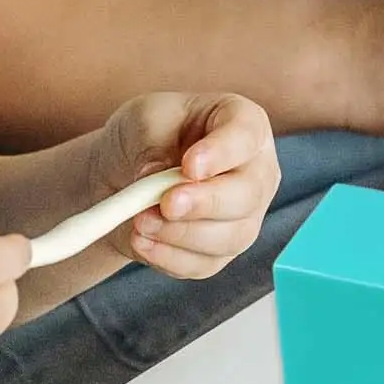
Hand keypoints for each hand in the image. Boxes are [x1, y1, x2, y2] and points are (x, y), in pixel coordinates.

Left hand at [86, 93, 279, 277]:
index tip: (189, 166)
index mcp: (245, 125)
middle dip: (205, 203)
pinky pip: (205, 264)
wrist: (126, 171)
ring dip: (181, 234)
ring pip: (231, 236)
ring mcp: (245, 216)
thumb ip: (154, 145)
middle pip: (248, 195)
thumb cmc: (147, 135)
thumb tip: (159, 182)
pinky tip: (142, 241)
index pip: (246, 137)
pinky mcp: (222, 250)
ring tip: (140, 221)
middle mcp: (257, 172)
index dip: (222, 154)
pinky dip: (169, 257)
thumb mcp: (144, 120)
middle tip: (167, 204)